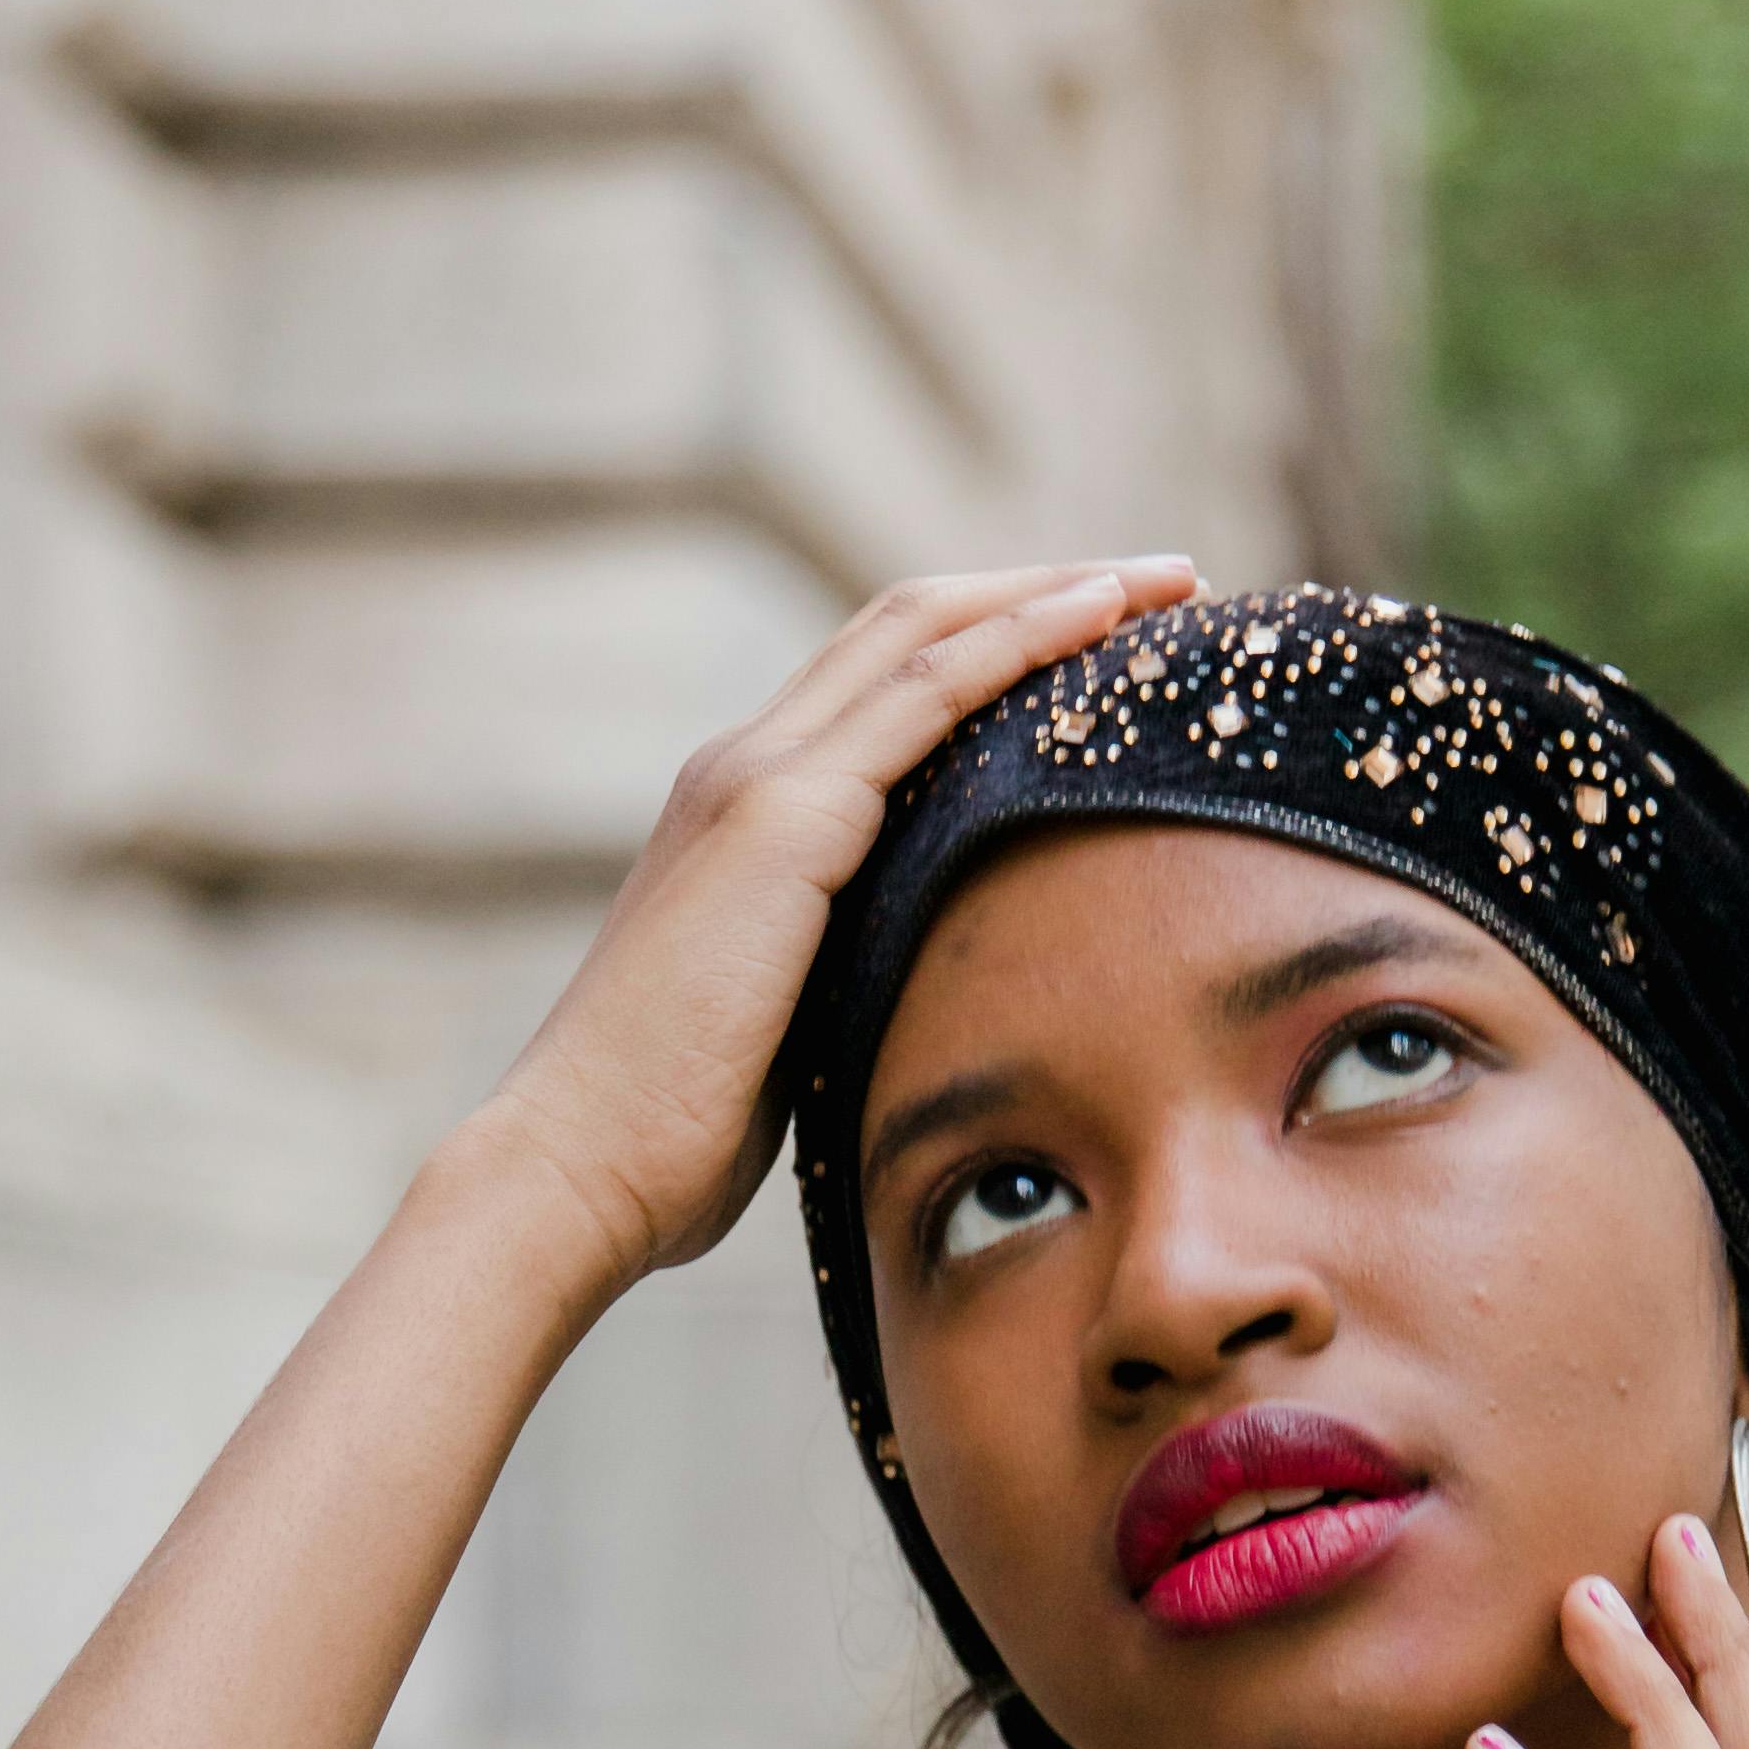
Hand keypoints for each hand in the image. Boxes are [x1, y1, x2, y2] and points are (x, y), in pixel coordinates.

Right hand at [453, 559, 1198, 1294]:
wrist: (580, 1166)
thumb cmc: (678, 1139)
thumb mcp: (796, 1032)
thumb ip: (857, 980)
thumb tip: (940, 1011)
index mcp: (749, 814)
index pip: (888, 684)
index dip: (1000, 644)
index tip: (1114, 645)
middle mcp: (747, 767)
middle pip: (915, 623)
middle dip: (1047, 588)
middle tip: (1168, 583)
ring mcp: (758, 780)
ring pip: (926, 631)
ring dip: (1055, 592)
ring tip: (1168, 582)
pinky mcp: (781, 819)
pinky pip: (924, 694)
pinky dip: (1018, 642)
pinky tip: (1102, 620)